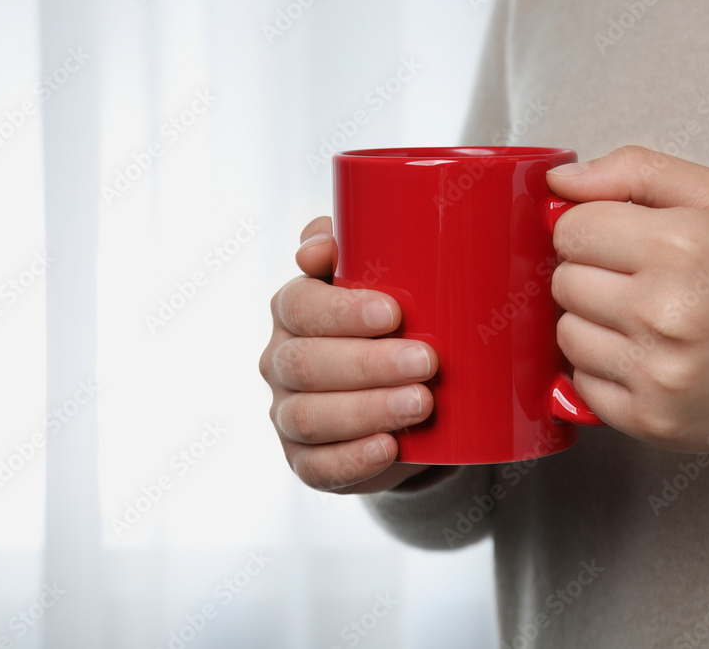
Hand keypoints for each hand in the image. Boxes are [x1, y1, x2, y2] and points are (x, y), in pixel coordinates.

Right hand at [259, 216, 439, 492]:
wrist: (417, 405)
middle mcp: (281, 361)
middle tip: (426, 360)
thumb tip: (323, 241)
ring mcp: (289, 415)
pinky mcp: (306, 461)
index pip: (299, 305)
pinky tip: (389, 447)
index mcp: (295, 310)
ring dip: (367, 410)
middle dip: (367, 363)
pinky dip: (354, 459)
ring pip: (309, 417)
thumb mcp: (393, 279)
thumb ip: (365, 243)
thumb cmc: (403, 328)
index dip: (340, 310)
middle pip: (305, 363)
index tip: (394, 312)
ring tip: (422, 403)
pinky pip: (318, 467)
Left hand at [546, 146, 708, 452]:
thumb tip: (560, 180)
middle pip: (563, 282)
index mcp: (680, 244)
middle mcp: (665, 310)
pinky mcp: (650, 419)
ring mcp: (657, 371)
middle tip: (634, 281)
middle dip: (589, 275)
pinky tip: (643, 357)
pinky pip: (580, 384)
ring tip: (641, 320)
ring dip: (592, 324)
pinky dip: (602, 370)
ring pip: (566, 335)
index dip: (587, 231)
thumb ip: (635, 171)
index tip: (613, 240)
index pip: (571, 230)